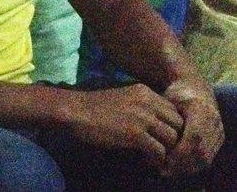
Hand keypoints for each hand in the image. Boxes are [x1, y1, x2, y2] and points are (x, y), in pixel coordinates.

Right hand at [63, 84, 183, 169]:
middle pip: (178, 123)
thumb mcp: (123, 98)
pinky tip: (148, 161)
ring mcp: (143, 118)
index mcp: (145, 91)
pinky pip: (159, 151)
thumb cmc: (94, 107)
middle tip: (165, 149)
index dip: (172, 125)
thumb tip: (156, 123)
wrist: (75, 111)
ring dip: (167, 150)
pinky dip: (156, 159)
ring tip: (157, 157)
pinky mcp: (135, 134)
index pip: (174, 110)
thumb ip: (141, 105)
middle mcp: (148, 102)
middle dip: (174, 138)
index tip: (164, 136)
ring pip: (172, 138)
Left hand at [162, 78, 223, 175]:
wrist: (196, 89)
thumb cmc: (177, 95)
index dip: (179, 151)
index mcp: (201, 110)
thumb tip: (149, 134)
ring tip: (168, 171)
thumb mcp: (166, 99)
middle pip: (201, 152)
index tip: (161, 159)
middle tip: (162, 169)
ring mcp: (218, 132)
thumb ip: (161, 114)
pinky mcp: (218, 139)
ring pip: (205, 159)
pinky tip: (177, 168)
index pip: (194, 137)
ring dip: (186, 168)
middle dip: (181, 164)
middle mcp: (213, 122)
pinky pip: (208, 159)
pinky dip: (192, 166)